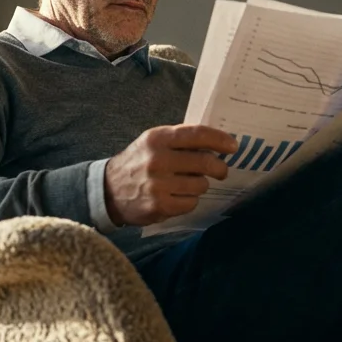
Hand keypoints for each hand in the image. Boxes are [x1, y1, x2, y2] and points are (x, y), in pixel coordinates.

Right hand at [103, 125, 239, 226]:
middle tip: (221, 171)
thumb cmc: (137, 163)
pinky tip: (176, 197)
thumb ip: (179, 140)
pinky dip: (189, 201)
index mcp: (157, 139)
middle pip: (204, 162)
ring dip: (200, 185)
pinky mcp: (160, 206)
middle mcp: (158, 160)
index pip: (197, 134)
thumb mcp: (152, 142)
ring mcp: (159, 185)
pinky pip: (191, 203)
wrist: (108, 190)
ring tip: (187, 184)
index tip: (233, 146)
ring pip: (201, 185)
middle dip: (219, 168)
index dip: (219, 140)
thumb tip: (216, 143)